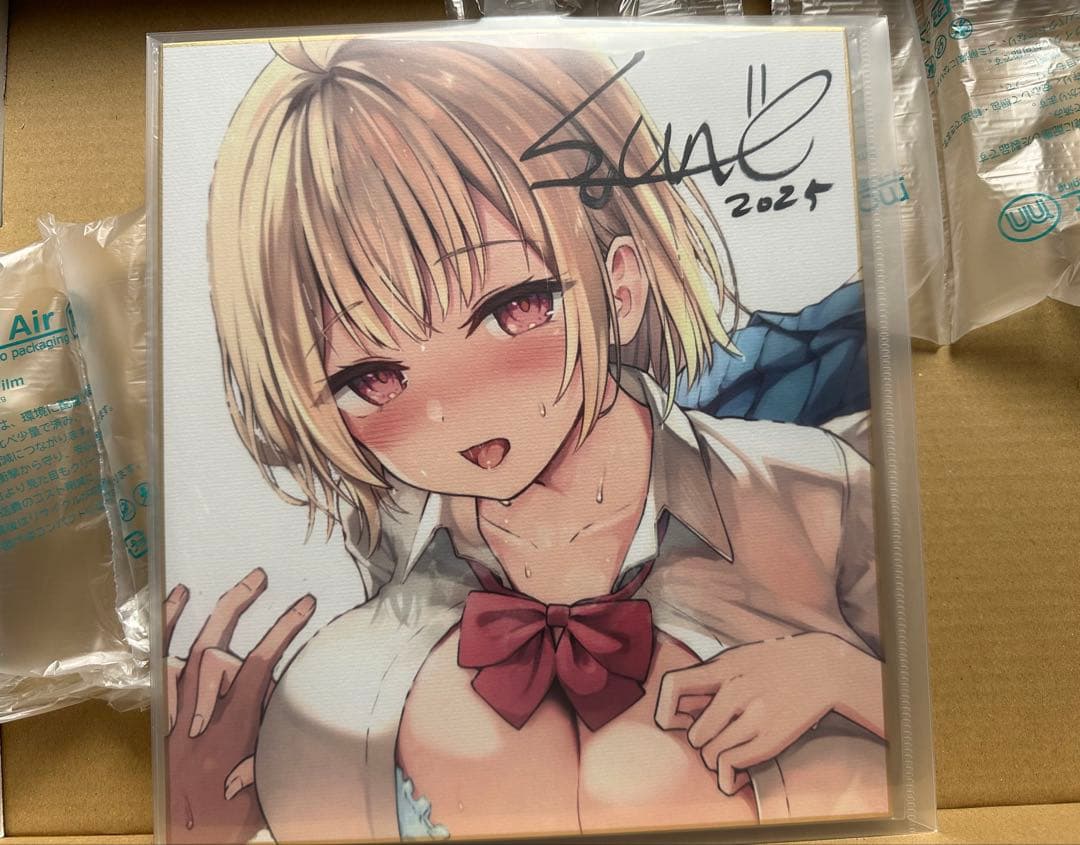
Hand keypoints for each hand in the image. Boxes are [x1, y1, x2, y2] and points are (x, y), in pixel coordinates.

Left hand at [164, 568, 314, 843]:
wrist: (182, 840)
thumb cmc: (230, 816)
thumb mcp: (269, 782)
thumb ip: (281, 740)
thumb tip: (304, 705)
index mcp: (235, 732)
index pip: (259, 665)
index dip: (283, 629)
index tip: (305, 603)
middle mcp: (202, 717)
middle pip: (218, 649)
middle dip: (241, 607)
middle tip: (259, 576)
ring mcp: (176, 715)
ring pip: (187, 654)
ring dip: (210, 614)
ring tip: (231, 585)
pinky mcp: (160, 719)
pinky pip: (159, 670)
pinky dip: (167, 633)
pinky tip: (179, 601)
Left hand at [655, 633, 875, 795]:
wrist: (823, 666)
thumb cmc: (774, 663)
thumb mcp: (738, 657)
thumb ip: (709, 677)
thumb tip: (677, 707)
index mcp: (723, 667)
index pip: (673, 687)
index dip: (666, 710)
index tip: (676, 721)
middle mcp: (736, 690)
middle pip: (695, 735)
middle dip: (699, 741)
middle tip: (712, 737)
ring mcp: (755, 716)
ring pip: (711, 754)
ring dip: (714, 758)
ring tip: (725, 751)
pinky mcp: (772, 739)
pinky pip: (732, 764)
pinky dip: (728, 773)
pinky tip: (734, 770)